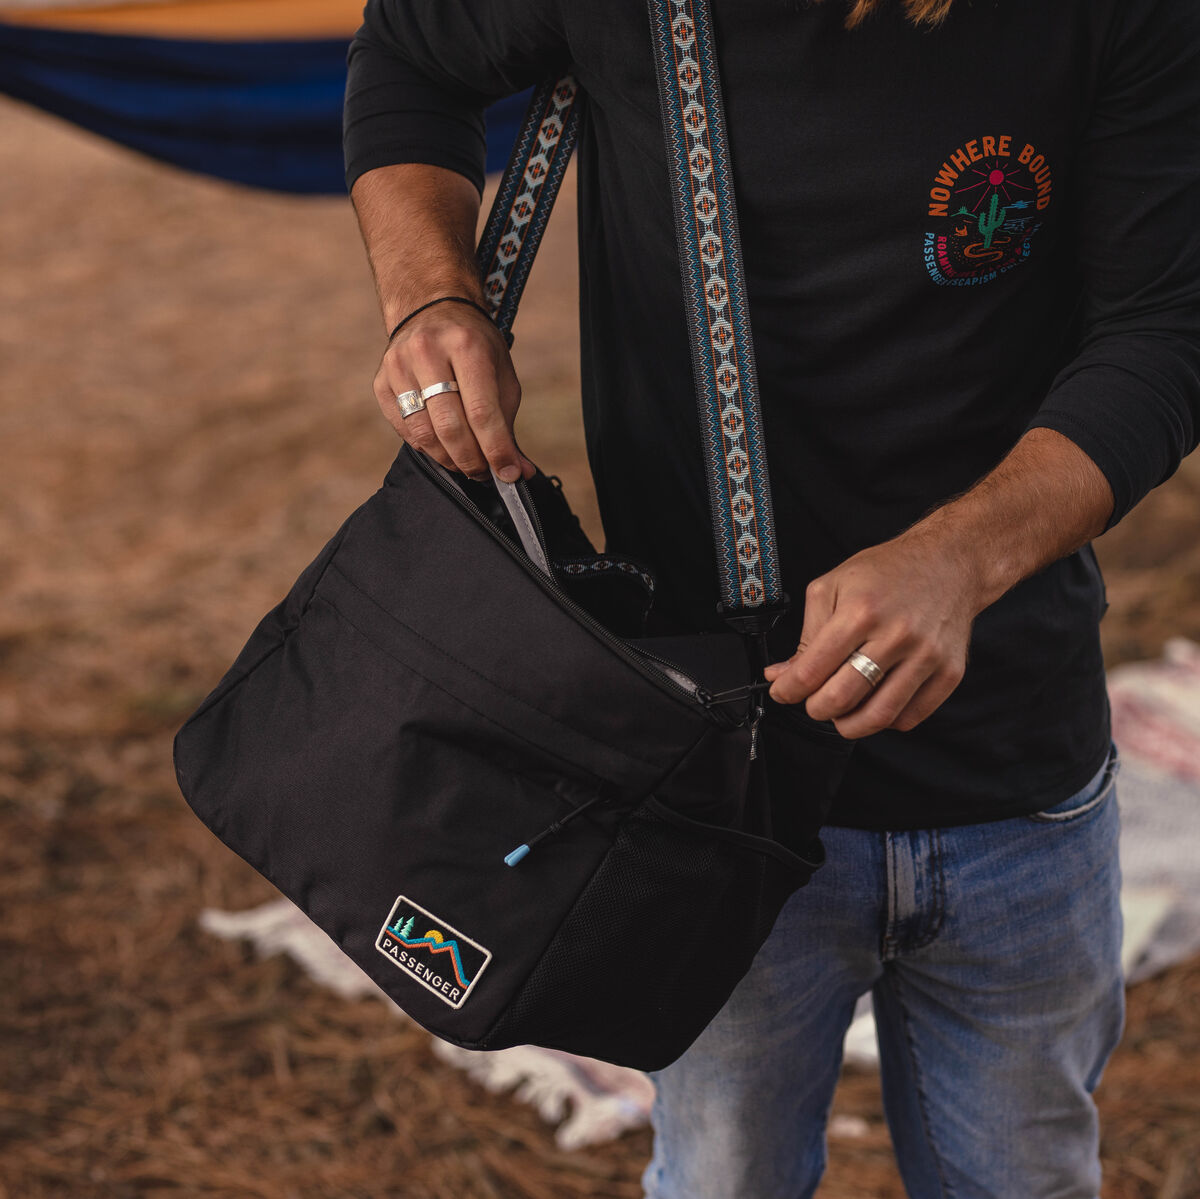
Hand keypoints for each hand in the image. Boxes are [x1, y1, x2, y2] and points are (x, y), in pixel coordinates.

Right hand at [373, 301, 534, 482]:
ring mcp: (398, 366)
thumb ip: (507, 423)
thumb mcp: (500, 373)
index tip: (508, 474)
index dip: (496, 450)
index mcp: (466, 344)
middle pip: (450, 427)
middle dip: (471, 460)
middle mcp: (427, 351)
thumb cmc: (474, 346)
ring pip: (424, 434)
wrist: (431, 310)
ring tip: (466, 463)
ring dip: (449, 459)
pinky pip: (405, 430)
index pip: (482, 412)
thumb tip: (516, 471)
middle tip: (484, 473)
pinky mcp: (381, 381)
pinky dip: (427, 448)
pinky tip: (442, 447)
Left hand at [762, 529, 982, 738]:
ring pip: (878, 716)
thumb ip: (807, 634)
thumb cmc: (888, 572)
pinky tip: (874, 704)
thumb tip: (782, 674)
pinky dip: (884, 721)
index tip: (782, 692)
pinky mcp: (949, 673)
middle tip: (813, 703)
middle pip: (842, 698)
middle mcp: (896, 635)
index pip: (813, 670)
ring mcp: (926, 657)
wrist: (949, 563)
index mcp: (861, 612)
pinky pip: (909, 717)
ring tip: (840, 713)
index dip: (788, 690)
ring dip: (848, 724)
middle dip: (816, 709)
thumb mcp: (833, 586)